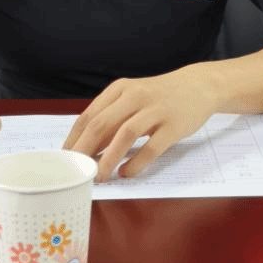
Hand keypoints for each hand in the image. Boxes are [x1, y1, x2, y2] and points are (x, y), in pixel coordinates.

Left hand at [62, 66, 216, 181]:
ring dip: (109, 158)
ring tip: (100, 176)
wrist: (198, 86)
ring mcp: (155, 109)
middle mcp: (135, 96)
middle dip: (85, 150)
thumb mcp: (132, 99)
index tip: (65, 158)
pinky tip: (127, 173)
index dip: (74, 138)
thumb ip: (112, 119)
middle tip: (77, 170)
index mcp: (120, 89)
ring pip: (125, 135)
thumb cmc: (159, 96)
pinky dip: (136, 162)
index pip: (88, 115)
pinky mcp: (173, 125)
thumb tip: (88, 148)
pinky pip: (151, 147)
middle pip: (102, 124)